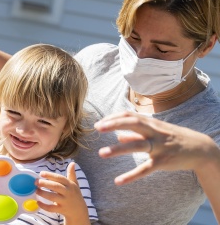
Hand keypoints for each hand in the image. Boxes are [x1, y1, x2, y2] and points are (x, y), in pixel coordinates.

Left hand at [35, 162, 89, 224]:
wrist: (79, 210)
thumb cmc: (75, 194)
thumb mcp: (74, 183)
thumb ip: (71, 173)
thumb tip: (72, 163)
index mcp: (70, 184)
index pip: (60, 178)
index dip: (50, 175)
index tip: (41, 173)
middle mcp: (68, 192)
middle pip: (56, 186)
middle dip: (45, 184)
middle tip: (36, 182)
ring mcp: (64, 201)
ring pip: (53, 197)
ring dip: (43, 193)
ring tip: (36, 190)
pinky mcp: (61, 210)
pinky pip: (51, 208)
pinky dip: (44, 206)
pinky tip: (38, 202)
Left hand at [95, 111, 218, 184]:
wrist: (199, 148)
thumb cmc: (172, 137)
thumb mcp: (154, 132)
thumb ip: (135, 134)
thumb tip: (119, 136)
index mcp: (150, 123)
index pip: (128, 115)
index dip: (113, 118)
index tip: (99, 124)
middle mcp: (154, 131)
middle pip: (132, 123)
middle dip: (114, 124)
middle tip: (97, 128)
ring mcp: (159, 146)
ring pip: (137, 145)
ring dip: (118, 149)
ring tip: (101, 153)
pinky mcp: (163, 161)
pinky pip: (145, 169)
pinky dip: (132, 175)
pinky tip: (118, 181)